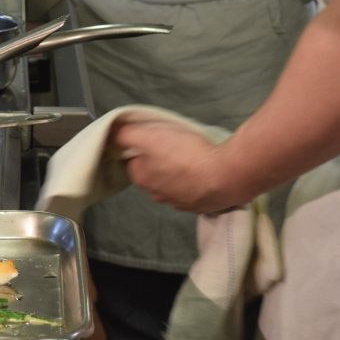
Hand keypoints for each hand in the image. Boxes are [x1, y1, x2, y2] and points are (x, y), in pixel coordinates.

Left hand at [110, 119, 244, 212]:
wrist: (228, 175)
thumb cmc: (186, 154)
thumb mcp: (149, 136)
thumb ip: (126, 134)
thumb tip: (111, 133)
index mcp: (142, 179)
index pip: (132, 162)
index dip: (140, 148)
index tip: (152, 139)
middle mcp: (158, 195)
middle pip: (152, 174)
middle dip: (158, 161)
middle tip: (173, 146)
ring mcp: (181, 203)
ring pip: (172, 184)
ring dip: (177, 173)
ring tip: (191, 158)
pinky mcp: (202, 206)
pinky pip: (193, 192)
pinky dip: (196, 182)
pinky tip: (205, 171)